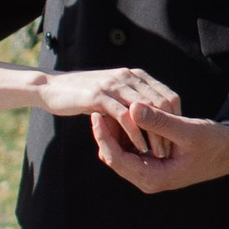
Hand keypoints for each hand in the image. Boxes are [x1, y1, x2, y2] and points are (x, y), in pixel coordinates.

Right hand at [40, 66, 183, 152]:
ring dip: (154, 134)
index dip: (175, 119)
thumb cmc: (84, 94)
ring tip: (159, 153)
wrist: (53, 87)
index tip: (176, 139)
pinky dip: (135, 134)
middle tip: (171, 150)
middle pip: (160, 102)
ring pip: (145, 110)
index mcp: (136, 75)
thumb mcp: (114, 92)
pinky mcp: (99, 96)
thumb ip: (133, 100)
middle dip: (169, 129)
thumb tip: (153, 116)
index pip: (167, 96)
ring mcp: (114, 85)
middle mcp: (128, 77)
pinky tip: (140, 148)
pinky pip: (124, 116)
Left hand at [93, 110, 228, 194]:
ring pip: (121, 151)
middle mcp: (148, 178)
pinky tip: (126, 113)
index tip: (96, 114)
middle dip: (105, 133)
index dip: (102, 137)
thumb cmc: (214, 143)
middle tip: (99, 106)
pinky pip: (133, 147)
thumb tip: (131, 108)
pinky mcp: (154, 161)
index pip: (115, 159)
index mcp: (153, 177)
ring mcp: (150, 171)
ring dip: (116, 131)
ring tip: (110, 107)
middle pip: (114, 156)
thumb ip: (159, 121)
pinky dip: (128, 131)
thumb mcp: (187, 131)